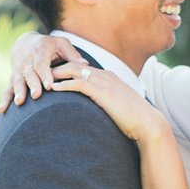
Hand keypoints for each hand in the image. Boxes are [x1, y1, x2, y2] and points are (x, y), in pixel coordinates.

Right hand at [0, 31, 66, 112]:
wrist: (25, 42)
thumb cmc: (49, 45)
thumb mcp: (61, 44)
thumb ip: (73, 55)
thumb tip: (86, 65)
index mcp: (40, 52)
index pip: (42, 64)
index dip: (45, 74)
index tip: (49, 85)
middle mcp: (27, 61)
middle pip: (29, 74)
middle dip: (32, 85)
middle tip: (36, 95)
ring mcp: (18, 70)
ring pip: (17, 81)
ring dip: (17, 92)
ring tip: (19, 102)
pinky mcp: (13, 78)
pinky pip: (7, 89)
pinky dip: (4, 100)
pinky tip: (2, 110)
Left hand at [44, 44, 163, 141]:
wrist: (147, 124)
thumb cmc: (134, 119)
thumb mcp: (118, 107)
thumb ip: (107, 103)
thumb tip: (98, 110)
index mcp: (109, 77)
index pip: (83, 66)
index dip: (66, 67)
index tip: (52, 72)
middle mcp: (106, 75)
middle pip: (75, 64)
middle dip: (57, 66)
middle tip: (41, 71)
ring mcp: (104, 82)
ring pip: (74, 71)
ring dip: (56, 73)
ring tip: (42, 77)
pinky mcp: (102, 93)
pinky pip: (78, 84)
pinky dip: (64, 84)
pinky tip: (53, 88)